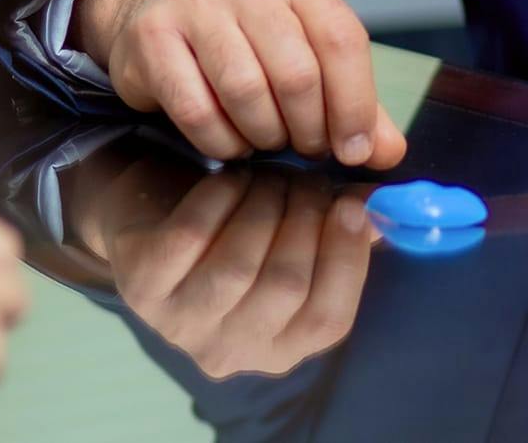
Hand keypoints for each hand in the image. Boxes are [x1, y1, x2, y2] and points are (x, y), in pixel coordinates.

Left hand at [60, 146, 379, 379]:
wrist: (154, 214)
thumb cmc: (239, 221)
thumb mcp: (292, 228)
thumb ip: (342, 220)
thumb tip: (386, 203)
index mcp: (281, 347)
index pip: (328, 319)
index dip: (345, 259)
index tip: (351, 203)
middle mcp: (231, 351)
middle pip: (284, 289)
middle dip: (303, 220)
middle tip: (306, 177)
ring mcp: (180, 326)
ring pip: (237, 268)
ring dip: (263, 207)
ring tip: (270, 175)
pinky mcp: (141, 288)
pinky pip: (189, 240)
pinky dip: (217, 200)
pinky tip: (229, 176)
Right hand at [78, 0, 406, 168]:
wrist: (156, 5)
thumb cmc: (245, 33)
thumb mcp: (305, 48)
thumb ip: (351, 98)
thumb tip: (388, 151)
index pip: (342, 37)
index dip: (355, 103)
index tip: (356, 149)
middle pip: (297, 72)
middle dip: (308, 129)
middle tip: (305, 146)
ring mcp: (196, 1)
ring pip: (247, 92)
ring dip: (264, 135)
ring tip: (266, 138)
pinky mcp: (155, 35)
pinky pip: (197, 110)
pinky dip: (221, 141)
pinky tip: (230, 139)